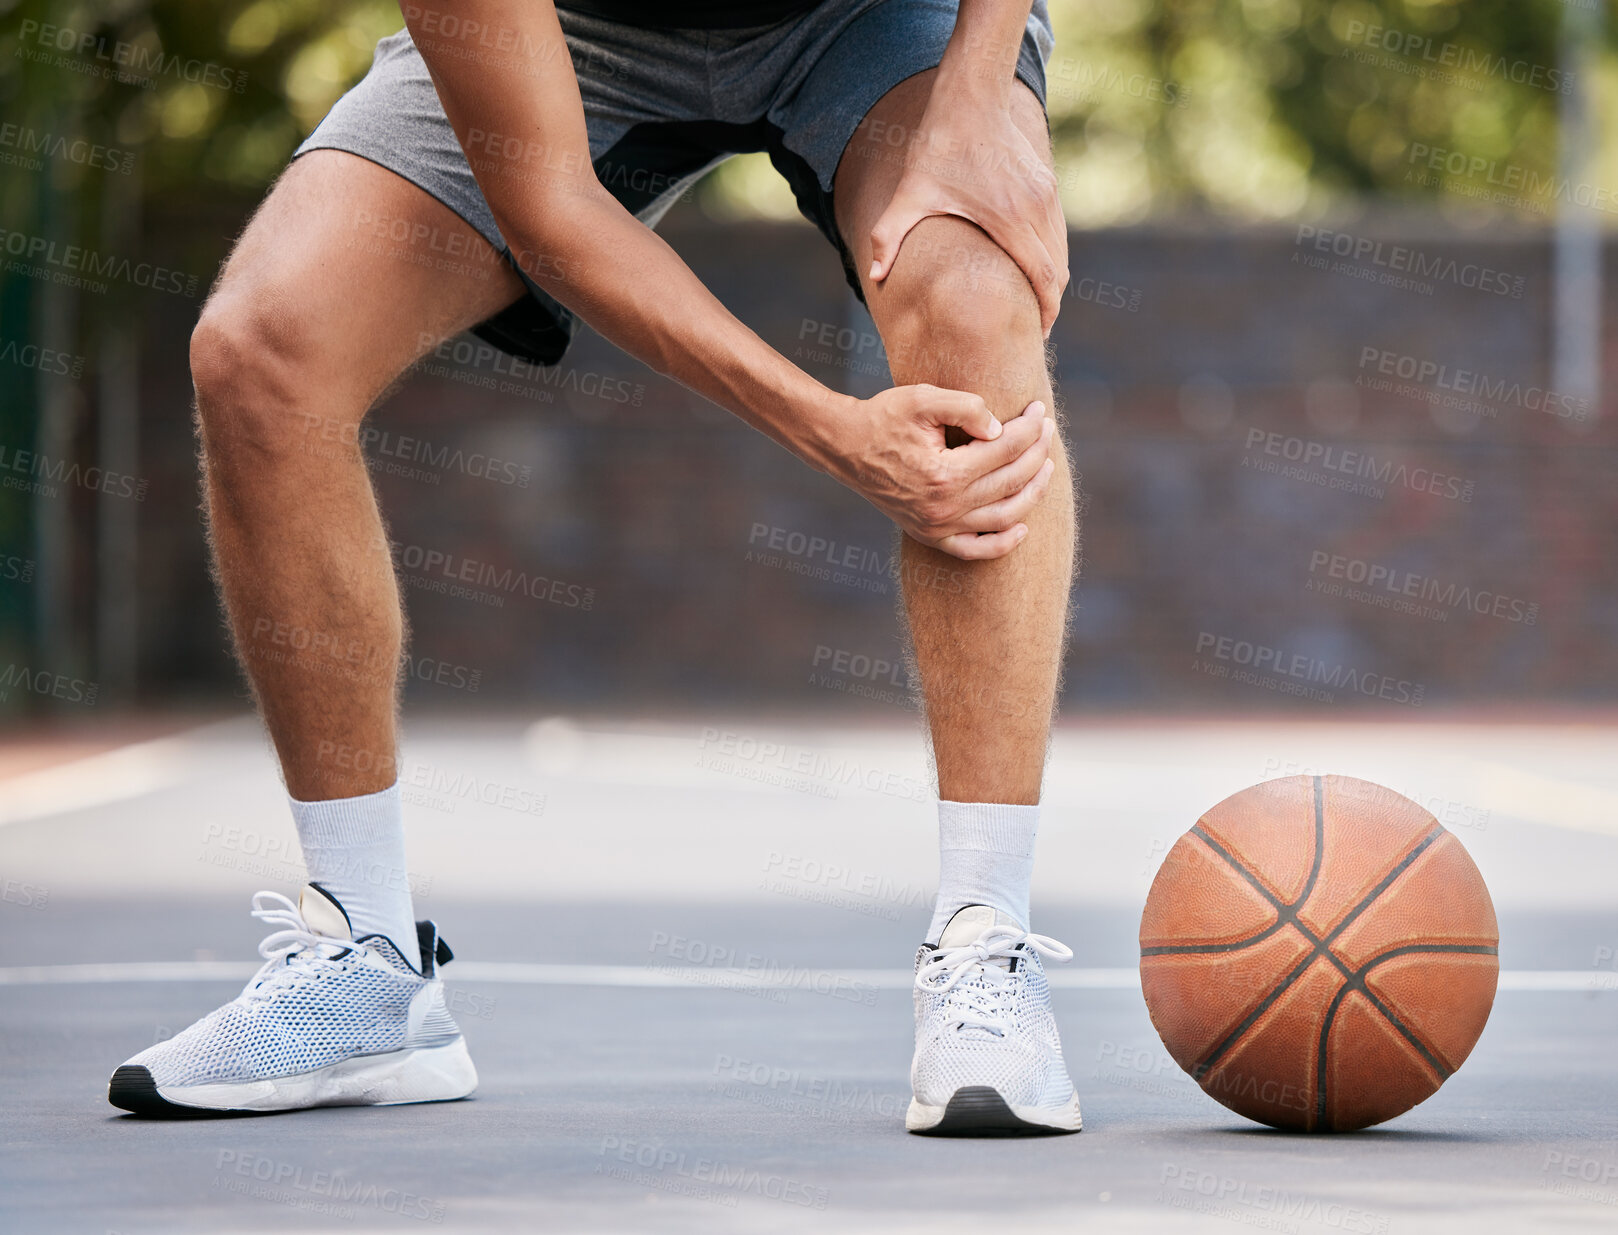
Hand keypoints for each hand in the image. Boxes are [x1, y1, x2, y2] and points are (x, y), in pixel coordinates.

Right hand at [826, 389, 1055, 559]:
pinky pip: (975, 550)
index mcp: (945, 473)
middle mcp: (945, 507)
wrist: (845, 447)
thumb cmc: (884, 417)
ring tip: (1044, 467)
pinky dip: (1002, 543)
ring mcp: (938, 527)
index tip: (1039, 410)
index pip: (1006, 449)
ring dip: (1033, 492)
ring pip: (1005, 517)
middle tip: (1046, 429)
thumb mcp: (923, 398)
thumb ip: (966, 407)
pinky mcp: (931, 536)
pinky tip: (1022, 526)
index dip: (1029, 427)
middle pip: (1012, 480)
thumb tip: (1000, 429)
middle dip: (1037, 452)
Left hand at [868, 86, 1067, 335]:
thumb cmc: (938, 148)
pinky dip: (1051, 255)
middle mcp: (1036, 209)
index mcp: (1009, 220)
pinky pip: (1057, 231)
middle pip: (1058, 270)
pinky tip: (1031, 268)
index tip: (1038, 334)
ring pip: (1062, 251)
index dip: (1046, 311)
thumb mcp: (910, 194)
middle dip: (1050, 303)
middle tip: (1033, 329)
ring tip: (1033, 303)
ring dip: (1052, 279)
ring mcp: (1045, 196)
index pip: (1043, 277)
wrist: (971, 98)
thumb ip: (889, 237)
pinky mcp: (1047, 185)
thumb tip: (875, 276)